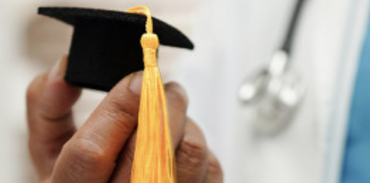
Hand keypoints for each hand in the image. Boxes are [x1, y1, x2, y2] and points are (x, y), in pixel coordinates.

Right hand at [26, 56, 222, 182]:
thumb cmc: (81, 178)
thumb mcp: (49, 148)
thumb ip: (48, 106)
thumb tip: (65, 68)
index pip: (92, 153)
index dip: (118, 107)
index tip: (136, 78)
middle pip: (151, 152)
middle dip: (162, 103)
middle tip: (161, 85)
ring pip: (190, 153)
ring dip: (183, 122)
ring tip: (169, 115)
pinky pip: (211, 167)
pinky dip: (197, 144)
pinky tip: (179, 145)